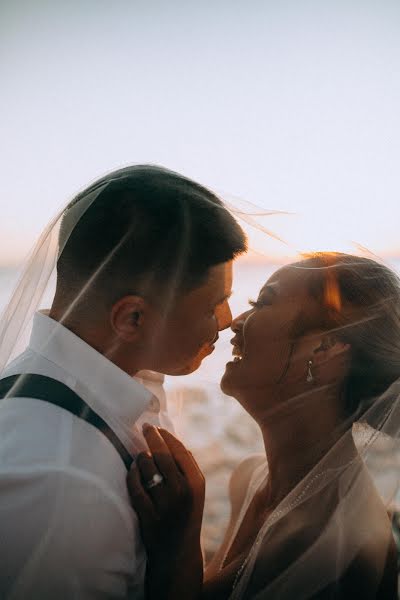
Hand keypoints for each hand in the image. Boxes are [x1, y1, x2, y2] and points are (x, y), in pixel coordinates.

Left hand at [127, 425, 204, 598]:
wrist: (178, 552)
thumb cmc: (186, 514)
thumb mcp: (196, 491)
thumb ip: (188, 467)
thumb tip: (173, 439)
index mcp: (196, 482)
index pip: (179, 450)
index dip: (166, 435)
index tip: (156, 426)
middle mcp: (182, 491)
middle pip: (161, 455)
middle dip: (151, 437)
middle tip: (144, 428)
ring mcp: (165, 504)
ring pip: (147, 467)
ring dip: (140, 457)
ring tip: (140, 455)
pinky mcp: (148, 515)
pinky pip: (135, 486)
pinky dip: (132, 474)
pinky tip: (133, 469)